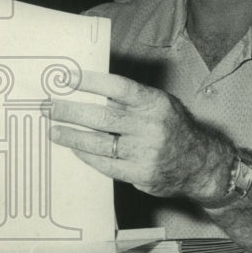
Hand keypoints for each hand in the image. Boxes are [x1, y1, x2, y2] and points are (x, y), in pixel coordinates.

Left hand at [49, 70, 230, 201]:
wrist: (201, 164)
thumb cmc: (175, 129)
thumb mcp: (161, 105)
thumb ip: (132, 100)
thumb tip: (92, 91)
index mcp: (156, 103)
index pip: (119, 88)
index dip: (91, 82)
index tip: (67, 78)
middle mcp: (151, 127)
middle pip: (103, 118)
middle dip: (71, 112)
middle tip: (50, 107)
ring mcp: (146, 152)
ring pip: (100, 144)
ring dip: (73, 137)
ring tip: (54, 130)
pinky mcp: (141, 174)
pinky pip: (107, 165)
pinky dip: (88, 157)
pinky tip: (75, 149)